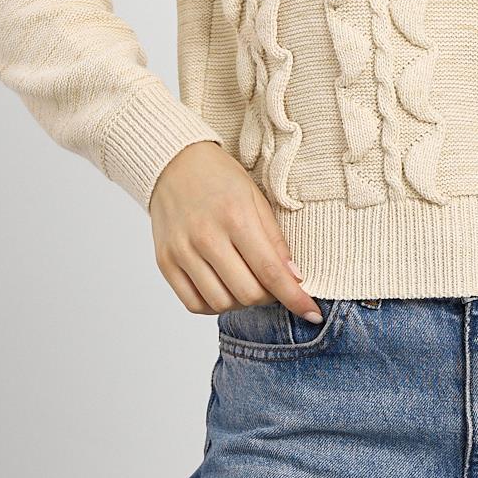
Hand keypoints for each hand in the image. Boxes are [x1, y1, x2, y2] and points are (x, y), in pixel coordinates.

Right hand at [147, 142, 321, 322]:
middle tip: (271, 283)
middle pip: (247, 294)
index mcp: (235, 217)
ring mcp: (182, 251)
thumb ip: (275, 240)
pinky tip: (223, 287)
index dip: (295, 298)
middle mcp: (206, 237)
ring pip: (221, 303)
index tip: (312, 314)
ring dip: (242, 302)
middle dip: (268, 297)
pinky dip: (214, 305)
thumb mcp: (256, 199)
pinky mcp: (165, 262)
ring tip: (246, 281)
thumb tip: (295, 279)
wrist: (173, 163)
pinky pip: (193, 304)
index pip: (271, 272)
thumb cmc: (220, 178)